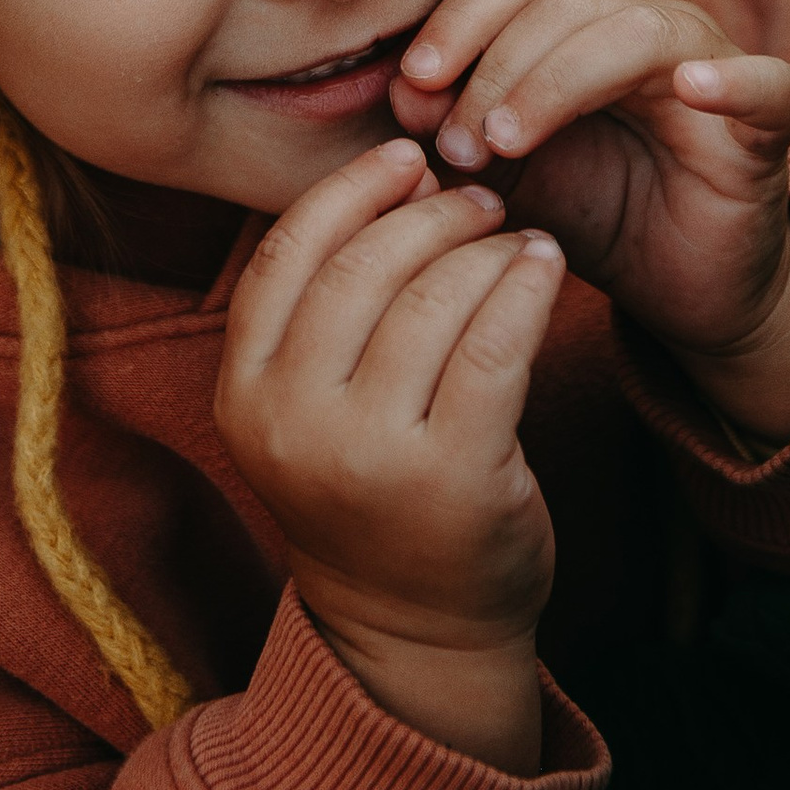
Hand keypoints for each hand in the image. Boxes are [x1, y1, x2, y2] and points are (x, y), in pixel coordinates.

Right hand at [216, 138, 563, 772]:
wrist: (418, 628)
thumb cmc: (371, 493)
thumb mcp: (308, 409)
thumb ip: (323, 312)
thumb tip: (393, 176)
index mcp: (242, 395)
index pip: (286, 256)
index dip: (348, 192)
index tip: (405, 161)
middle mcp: (292, 423)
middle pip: (361, 268)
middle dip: (429, 214)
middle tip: (477, 196)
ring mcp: (369, 454)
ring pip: (432, 299)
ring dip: (484, 247)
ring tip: (515, 236)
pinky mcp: (453, 475)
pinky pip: (494, 345)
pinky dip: (526, 286)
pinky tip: (547, 265)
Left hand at [390, 0, 789, 445]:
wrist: (682, 291)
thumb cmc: (592, 216)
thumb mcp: (507, 174)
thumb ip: (456, 126)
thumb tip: (400, 90)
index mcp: (578, 24)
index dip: (459, 23)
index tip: (411, 84)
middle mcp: (644, 24)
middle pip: (564, 2)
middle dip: (496, 66)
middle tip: (457, 142)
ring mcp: (710, 62)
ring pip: (636, 30)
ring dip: (559, 79)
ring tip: (508, 138)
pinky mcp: (767, 119)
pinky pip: (764, 83)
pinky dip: (731, 79)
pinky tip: (691, 88)